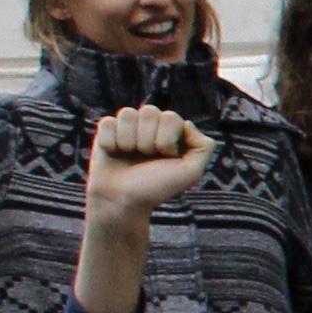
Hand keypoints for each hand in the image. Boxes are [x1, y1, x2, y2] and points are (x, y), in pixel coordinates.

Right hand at [84, 105, 216, 216]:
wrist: (124, 201)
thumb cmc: (157, 187)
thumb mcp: (191, 172)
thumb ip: (204, 146)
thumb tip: (187, 123)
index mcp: (172, 131)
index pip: (170, 117)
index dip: (167, 140)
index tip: (166, 158)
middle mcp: (151, 125)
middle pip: (149, 111)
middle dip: (148, 141)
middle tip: (147, 158)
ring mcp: (128, 126)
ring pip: (128, 113)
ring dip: (129, 141)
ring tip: (130, 156)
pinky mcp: (107, 130)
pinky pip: (108, 123)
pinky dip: (111, 142)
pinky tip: (115, 153)